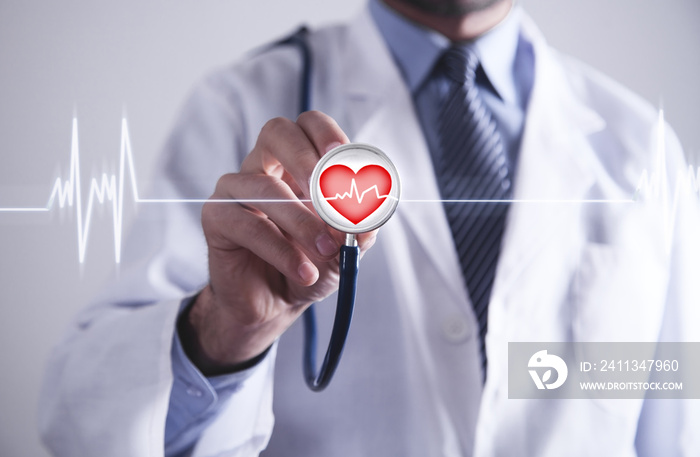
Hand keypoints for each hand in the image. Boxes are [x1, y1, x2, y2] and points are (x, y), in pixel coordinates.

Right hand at [180, 111, 376, 374]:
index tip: (345, 158)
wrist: (276, 304)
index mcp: (298, 163)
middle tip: (330, 194)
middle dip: (307, 158)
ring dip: (303, 222)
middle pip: (277, 132)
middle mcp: (264, 167)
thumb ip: (360, 229)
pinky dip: (282, 250)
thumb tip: (370, 215)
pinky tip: (303, 271)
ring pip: (266, 187)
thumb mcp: (345, 248)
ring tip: (327, 251)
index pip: (309, 125)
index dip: (328, 134)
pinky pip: (247, 225)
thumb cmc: (310, 264)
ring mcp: (236, 189)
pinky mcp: (216, 217)